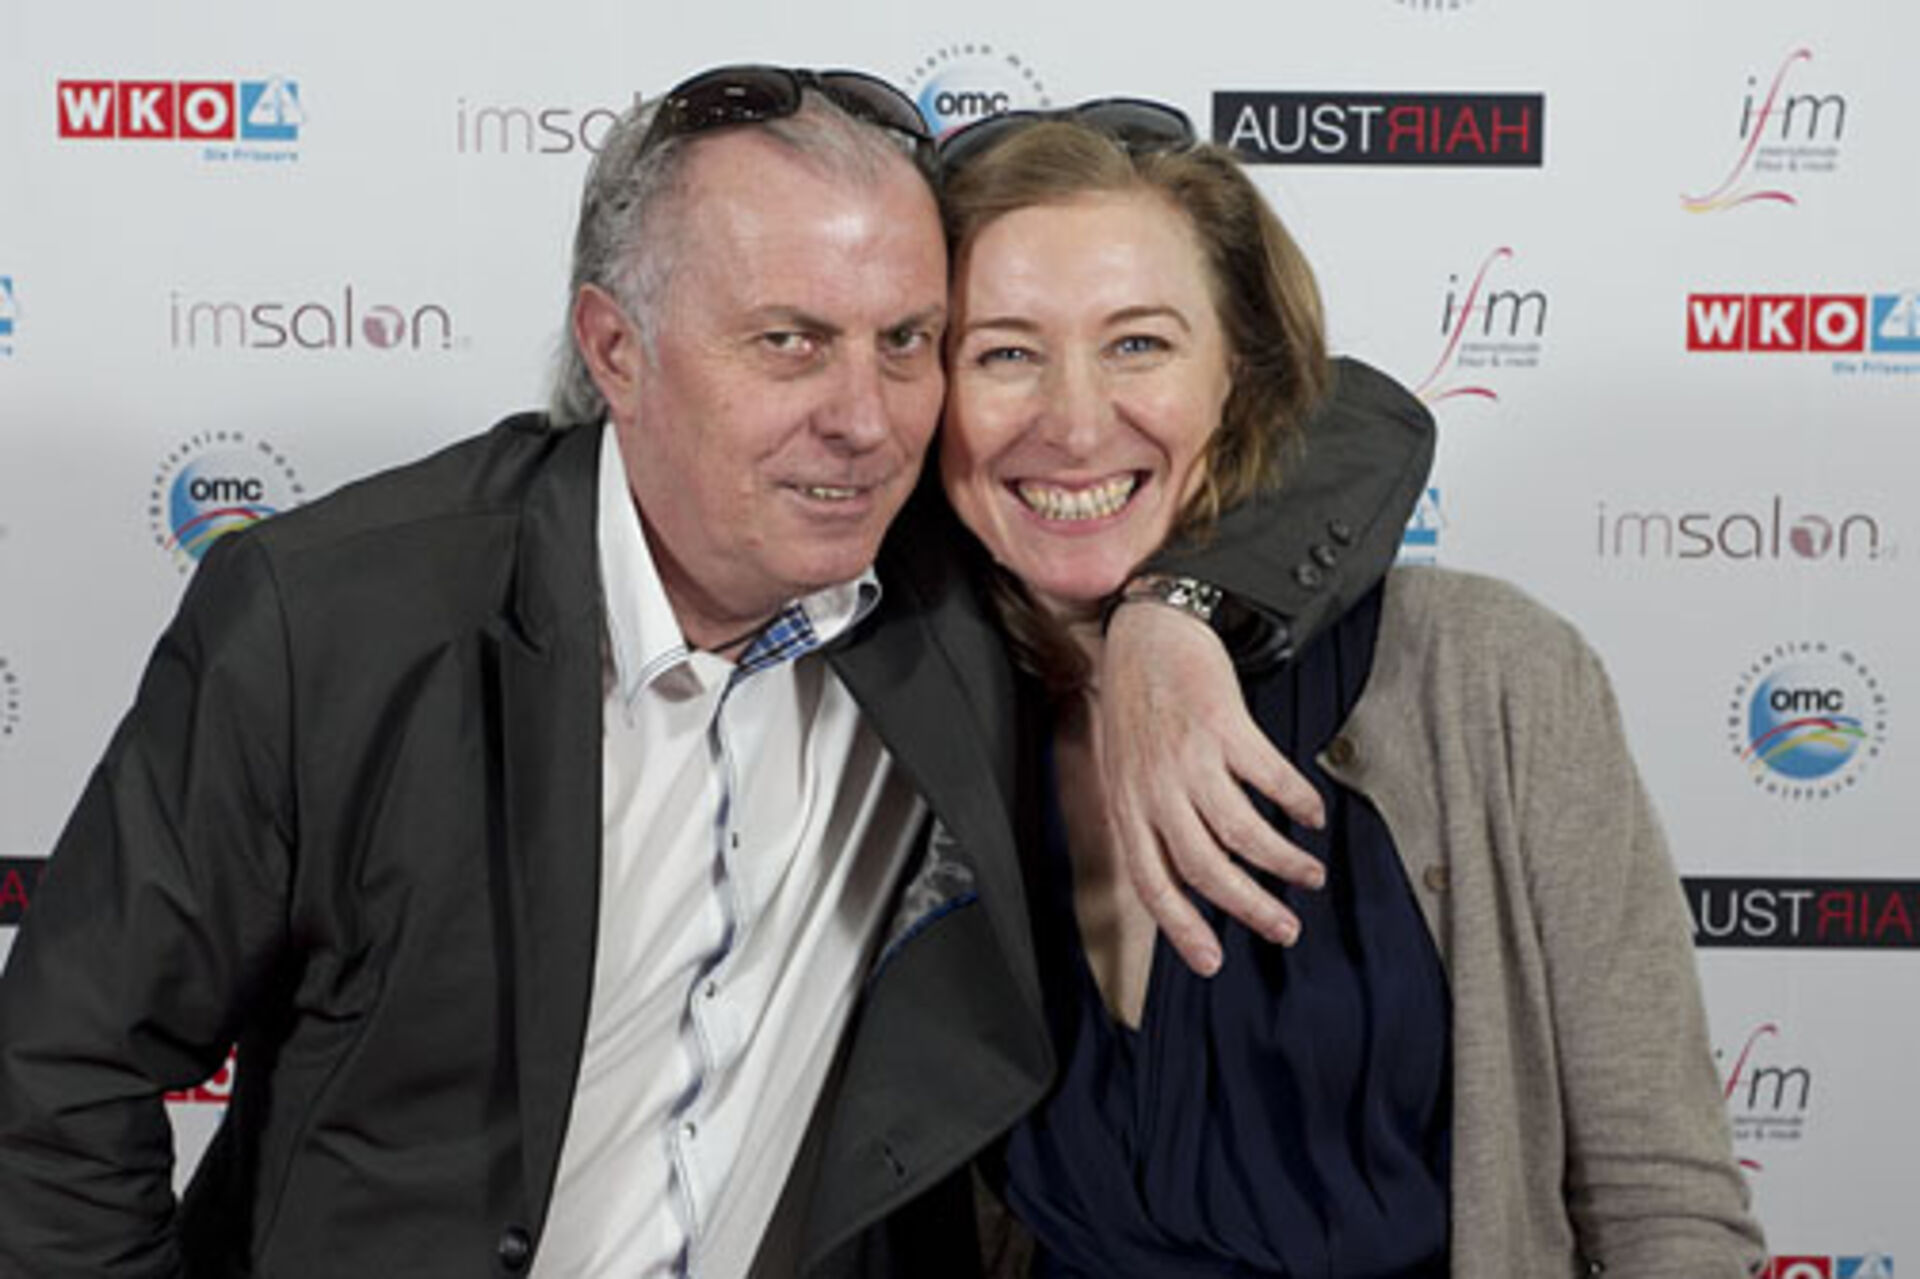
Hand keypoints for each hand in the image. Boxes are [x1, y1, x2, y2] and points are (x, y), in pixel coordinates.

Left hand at [1097, 599, 1326, 974]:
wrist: (1146, 633)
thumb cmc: (1139, 707)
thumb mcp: (1127, 770)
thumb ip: (1151, 820)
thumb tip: (1190, 877)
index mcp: (1128, 806)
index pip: (1152, 883)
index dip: (1181, 928)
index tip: (1212, 964)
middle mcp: (1154, 788)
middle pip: (1205, 868)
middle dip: (1251, 908)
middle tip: (1287, 929)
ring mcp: (1188, 758)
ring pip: (1241, 832)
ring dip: (1283, 861)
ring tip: (1311, 875)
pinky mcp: (1223, 725)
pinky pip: (1269, 778)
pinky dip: (1297, 802)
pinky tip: (1312, 814)